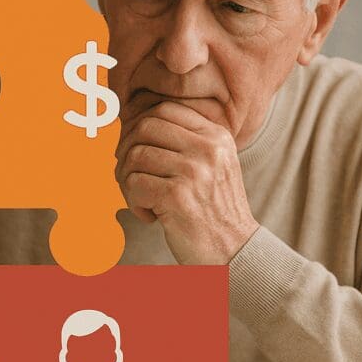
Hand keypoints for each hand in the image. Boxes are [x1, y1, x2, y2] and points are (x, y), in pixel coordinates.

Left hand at [115, 101, 258, 264]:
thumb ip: (184, 144)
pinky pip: (134, 184)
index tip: (133, 151)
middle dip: (127, 152)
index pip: (164, 110)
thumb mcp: (211, 167)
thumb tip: (133, 126)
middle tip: (128, 176)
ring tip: (140, 200)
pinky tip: (149, 215)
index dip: (139, 126)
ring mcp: (194, 171)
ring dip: (127, 181)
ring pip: (135, 156)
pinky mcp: (177, 196)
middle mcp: (208, 148)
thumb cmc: (213, 211)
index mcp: (216, 136)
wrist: (235, 251)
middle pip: (145, 128)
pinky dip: (133, 202)